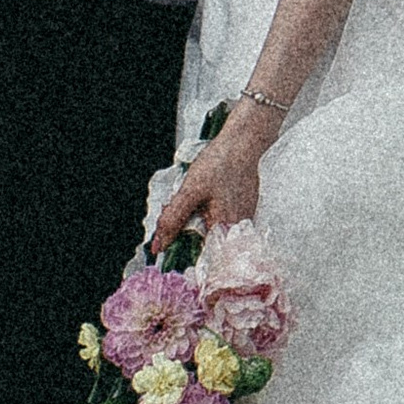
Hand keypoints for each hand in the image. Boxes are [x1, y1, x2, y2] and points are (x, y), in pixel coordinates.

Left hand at [149, 112, 262, 254]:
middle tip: (177, 214)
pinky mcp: (245, 213)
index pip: (201, 260)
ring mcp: (244, 222)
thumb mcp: (189, 191)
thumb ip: (172, 220)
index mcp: (225, 230)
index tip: (168, 247)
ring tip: (193, 202)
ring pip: (212, 233)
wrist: (243, 143)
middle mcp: (238, 232)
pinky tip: (205, 199)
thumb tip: (158, 245)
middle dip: (186, 234)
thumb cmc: (221, 163)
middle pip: (205, 246)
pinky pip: (221, 223)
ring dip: (196, 224)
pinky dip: (208, 215)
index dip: (181, 255)